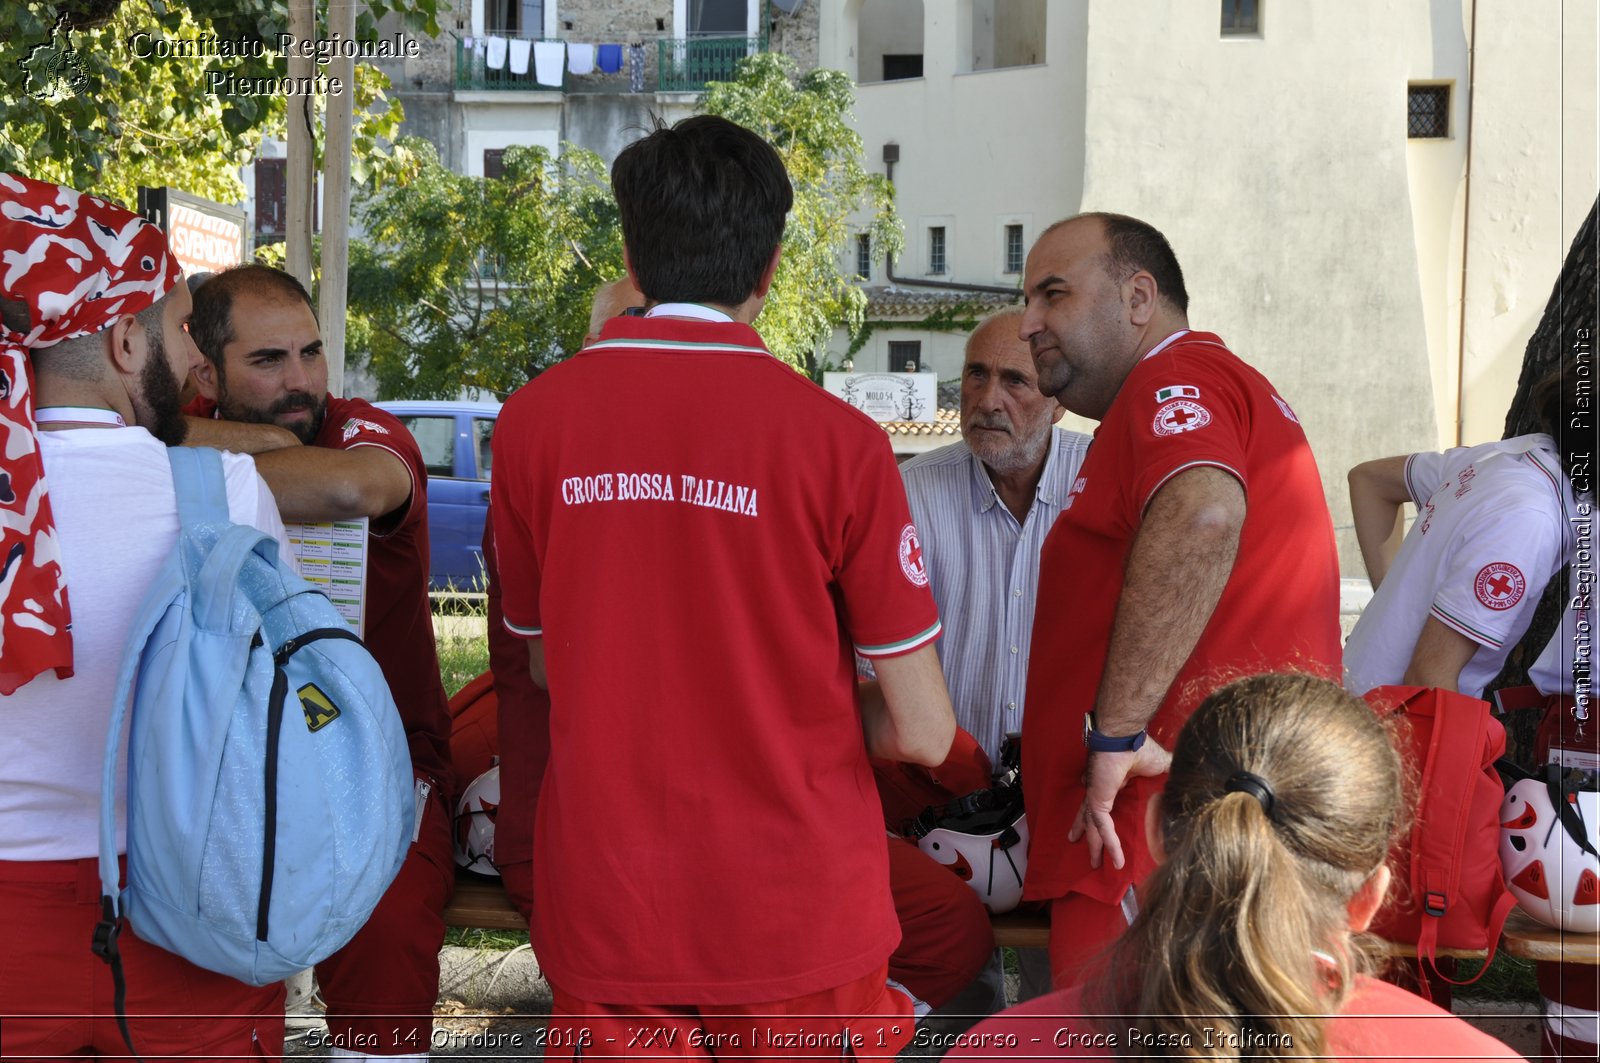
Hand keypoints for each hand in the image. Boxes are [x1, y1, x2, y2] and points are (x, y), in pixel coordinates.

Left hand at [1067, 739, 1172, 869]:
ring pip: (1094, 826)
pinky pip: (1103, 827)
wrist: (1126, 739)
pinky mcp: (1098, 801)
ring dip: (1095, 846)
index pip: (1106, 801)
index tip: (1100, 825)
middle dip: (1090, 834)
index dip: (1103, 813)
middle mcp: (1102, 789)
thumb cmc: (1140, 748)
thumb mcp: (1161, 766)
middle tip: (1091, 853)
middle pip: (1093, 817)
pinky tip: (1117, 860)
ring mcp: (1098, 796)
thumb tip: (1187, 781)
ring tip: (1095, 863)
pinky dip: (1111, 844)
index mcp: (1115, 780)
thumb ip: (1170, 776)